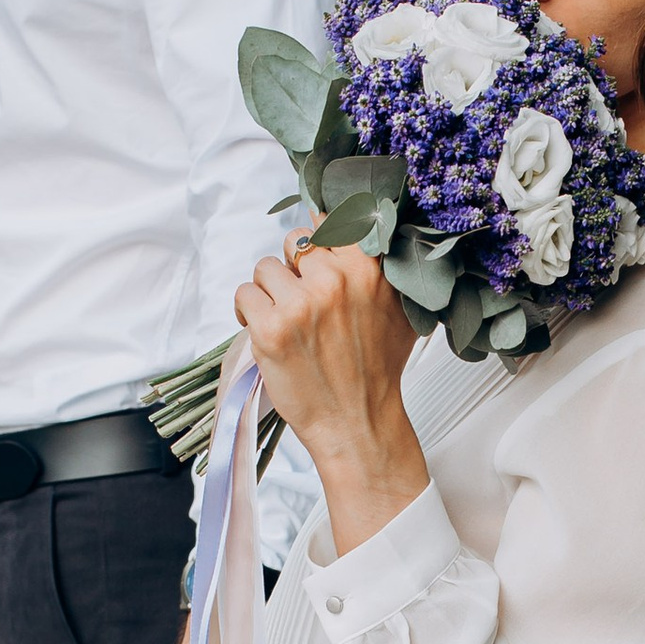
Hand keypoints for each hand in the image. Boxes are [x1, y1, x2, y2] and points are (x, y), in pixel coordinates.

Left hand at [236, 242, 426, 554]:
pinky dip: (249, 313)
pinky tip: (267, 334)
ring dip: (269, 292)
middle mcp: (334, 280)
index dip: (318, 239)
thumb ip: (380, 268)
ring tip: (285, 322)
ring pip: (264, 268)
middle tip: (303, 303)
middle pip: (294, 242)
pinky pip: (244, 295)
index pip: (329, 220)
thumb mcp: (400, 310)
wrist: (358, 423)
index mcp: (368, 269)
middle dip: (294, 268)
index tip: (314, 258)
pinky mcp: (270, 329)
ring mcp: (300, 305)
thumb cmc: (377, 370)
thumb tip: (360, 223)